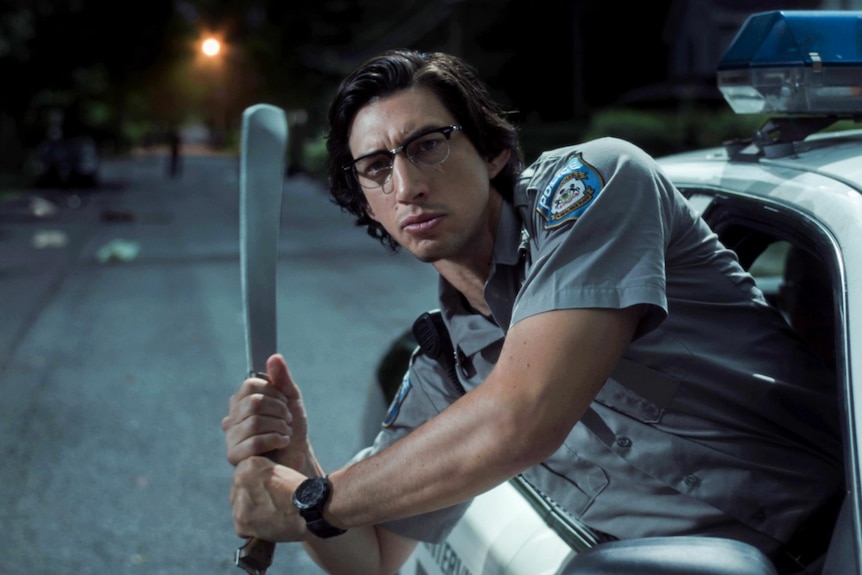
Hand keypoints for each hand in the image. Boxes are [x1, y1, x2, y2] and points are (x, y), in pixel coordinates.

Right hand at [222, 354, 313, 472]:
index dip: (273, 392)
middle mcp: (232, 418)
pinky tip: (283, 442)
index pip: (250, 385)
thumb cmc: (292, 428)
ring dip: (279, 426)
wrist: (298, 457)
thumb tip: (274, 357)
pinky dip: (276, 439)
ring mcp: (231, 438)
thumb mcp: (290, 399)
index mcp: (241, 402)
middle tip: (287, 419)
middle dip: (278, 410)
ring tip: (286, 432)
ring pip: (254, 422)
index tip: (285, 402)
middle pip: (252, 403)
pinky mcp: (235, 457)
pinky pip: (255, 442)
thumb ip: (282, 379)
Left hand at [231, 456, 307, 541]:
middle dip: (249, 500)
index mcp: (250, 464)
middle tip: (268, 506)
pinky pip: (241, 528)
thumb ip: (263, 476)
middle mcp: (240, 480)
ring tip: (271, 517)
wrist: (311, 507)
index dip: (254, 486)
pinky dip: (253, 530)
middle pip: (238, 492)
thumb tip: (255, 488)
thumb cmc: (302, 490)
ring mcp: (239, 502)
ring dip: (250, 515)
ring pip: (239, 510)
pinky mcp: (241, 521)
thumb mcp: (280, 471)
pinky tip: (268, 526)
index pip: (242, 476)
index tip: (265, 492)